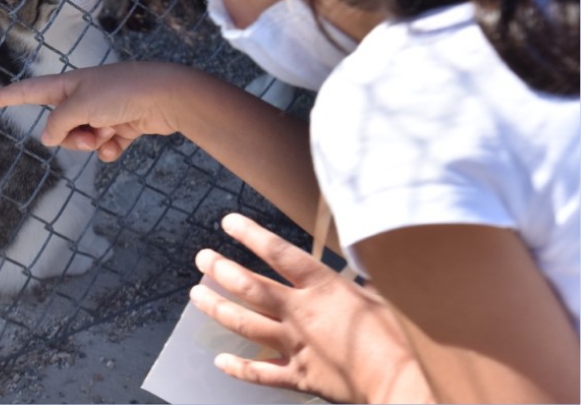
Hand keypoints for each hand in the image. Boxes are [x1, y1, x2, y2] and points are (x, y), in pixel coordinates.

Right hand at [0, 62, 189, 161]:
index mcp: (69, 85)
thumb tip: (49, 138)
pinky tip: (121, 143)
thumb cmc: (121, 92)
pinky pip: (105, 145)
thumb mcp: (80, 106)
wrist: (166, 96)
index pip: (28, 91)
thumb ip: (58, 123)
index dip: (6, 97)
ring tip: (108, 135)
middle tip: (90, 134)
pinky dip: (110, 148)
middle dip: (71, 137)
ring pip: (82, 138)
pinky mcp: (122, 124)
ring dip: (92, 142)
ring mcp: (103, 111)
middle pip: (60, 125)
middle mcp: (83, 96)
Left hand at [191, 214, 432, 403]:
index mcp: (323, 288)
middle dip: (221, 270)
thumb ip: (358, 280)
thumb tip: (361, 260)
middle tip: (202, 258)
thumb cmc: (402, 334)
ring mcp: (296, 345)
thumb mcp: (382, 294)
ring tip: (197, 295)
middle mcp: (301, 313)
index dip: (250, 235)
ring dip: (217, 308)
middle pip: (250, 287)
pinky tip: (219, 361)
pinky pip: (260, 373)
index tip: (227, 222)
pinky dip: (238, 368)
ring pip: (244, 324)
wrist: (405, 380)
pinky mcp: (300, 377)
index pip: (278, 253)